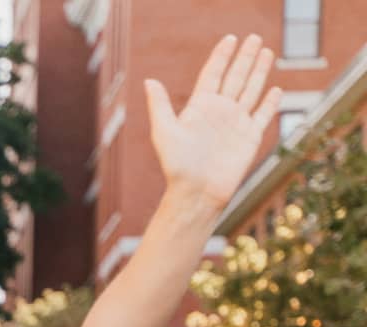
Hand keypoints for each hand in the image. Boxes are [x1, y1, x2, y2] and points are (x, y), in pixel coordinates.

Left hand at [146, 34, 280, 206]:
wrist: (197, 192)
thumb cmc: (177, 165)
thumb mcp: (164, 131)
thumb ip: (160, 105)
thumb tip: (149, 80)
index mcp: (200, 107)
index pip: (213, 74)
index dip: (221, 56)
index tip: (230, 39)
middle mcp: (219, 111)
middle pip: (235, 77)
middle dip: (244, 57)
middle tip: (254, 38)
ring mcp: (236, 123)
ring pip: (251, 90)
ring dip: (259, 72)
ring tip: (266, 52)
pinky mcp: (250, 137)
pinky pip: (263, 115)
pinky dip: (270, 102)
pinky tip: (275, 89)